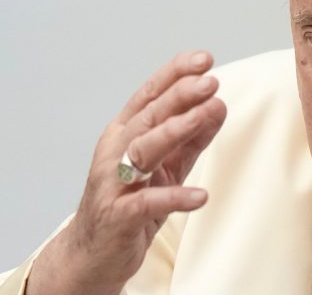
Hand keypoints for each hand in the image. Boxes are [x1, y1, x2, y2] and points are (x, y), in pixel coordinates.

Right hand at [26, 51, 226, 294]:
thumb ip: (191, 137)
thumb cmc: (130, 200)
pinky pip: (147, 202)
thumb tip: (219, 104)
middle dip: (181, 95)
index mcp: (126, 131)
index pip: (150, 94)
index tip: (204, 59)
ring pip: (145, 149)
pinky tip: (200, 195)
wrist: (93, 252)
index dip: (175, 74)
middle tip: (210, 82)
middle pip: (149, 116)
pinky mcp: (118, 215)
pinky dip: (174, 197)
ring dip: (178, 129)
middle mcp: (115, 150)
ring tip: (208, 113)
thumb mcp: (167, 164)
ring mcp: (114, 182)